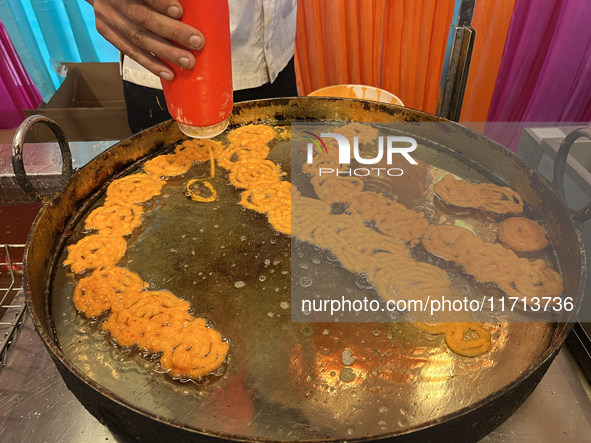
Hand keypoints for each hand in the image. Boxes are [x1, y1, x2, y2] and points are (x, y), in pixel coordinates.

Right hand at [87, 0, 204, 79]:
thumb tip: (184, 8)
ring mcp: (108, 18)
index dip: (161, 3)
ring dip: (166, 52)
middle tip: (196, 41)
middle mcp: (113, 1)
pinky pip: (131, 52)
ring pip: (138, 38)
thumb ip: (159, 0)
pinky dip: (151, 64)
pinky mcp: (107, 33)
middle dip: (172, 31)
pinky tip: (168, 73)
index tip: (179, 11)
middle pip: (143, 17)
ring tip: (187, 61)